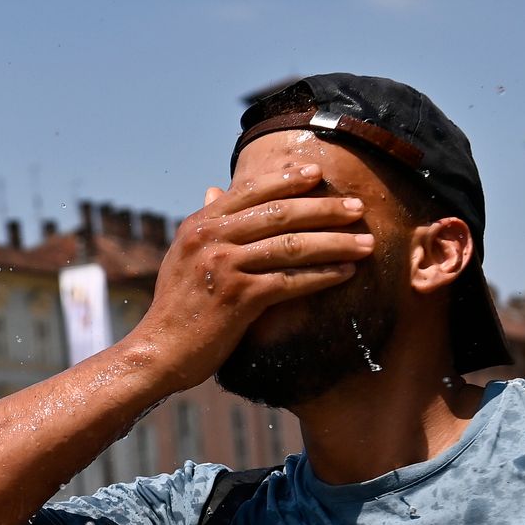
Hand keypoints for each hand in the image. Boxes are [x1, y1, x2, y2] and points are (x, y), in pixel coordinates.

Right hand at [126, 165, 374, 391]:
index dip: (287, 180)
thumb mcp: (183, 255)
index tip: (317, 174)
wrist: (159, 351)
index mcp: (199, 224)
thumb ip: (206, 224)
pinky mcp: (239, 298)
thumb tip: (215, 188)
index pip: (250, 191)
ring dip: (335, 243)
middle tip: (357, 208)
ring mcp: (224, 267)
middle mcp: (210, 239)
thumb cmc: (176, 307)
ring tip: (366, 242)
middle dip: (324, 209)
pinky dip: (323, 276)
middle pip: (279, 214)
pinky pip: (291, 281)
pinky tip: (346, 273)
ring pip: (291, 245)